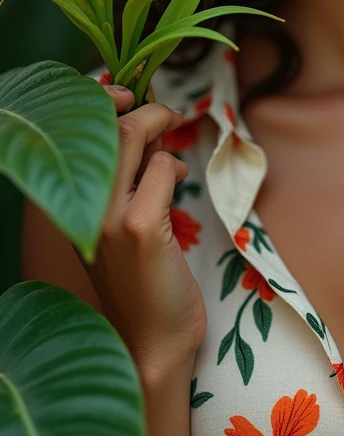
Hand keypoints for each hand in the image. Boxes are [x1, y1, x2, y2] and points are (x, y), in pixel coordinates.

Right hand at [75, 85, 207, 373]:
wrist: (152, 343)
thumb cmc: (143, 283)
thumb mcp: (122, 224)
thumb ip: (126, 179)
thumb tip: (146, 130)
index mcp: (71, 205)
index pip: (76, 133)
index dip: (100, 101)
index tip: (126, 93)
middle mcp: (80, 206)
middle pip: (109, 128)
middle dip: (143, 108)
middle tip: (165, 113)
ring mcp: (106, 216)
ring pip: (132, 139)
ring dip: (161, 127)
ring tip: (172, 140)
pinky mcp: (137, 227)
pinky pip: (163, 169)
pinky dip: (176, 166)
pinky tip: (180, 179)